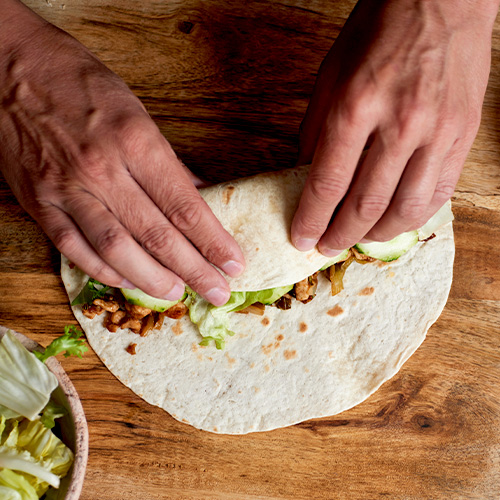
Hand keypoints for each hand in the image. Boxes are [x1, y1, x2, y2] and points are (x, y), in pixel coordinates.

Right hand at [0, 1, 244, 304]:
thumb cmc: (78, 81)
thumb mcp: (136, 110)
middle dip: (194, 270)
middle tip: (217, 292)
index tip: (234, 263)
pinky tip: (126, 282)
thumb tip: (199, 194)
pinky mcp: (38, 201)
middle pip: (158, 235)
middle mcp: (103, 170)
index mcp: (136, 141)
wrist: (6, 64)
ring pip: (117, 249)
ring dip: (152, 279)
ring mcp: (67, 188)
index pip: (185, 206)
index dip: (213, 241)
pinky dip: (103, 270)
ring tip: (177, 294)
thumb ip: (168, 161)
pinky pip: (73, 248)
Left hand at [292, 0, 497, 254]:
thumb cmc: (380, 32)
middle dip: (340, 235)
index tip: (301, 239)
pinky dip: (412, 217)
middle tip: (326, 248)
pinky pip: (438, 194)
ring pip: (403, 209)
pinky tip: (393, 222)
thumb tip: (303, 173)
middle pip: (364, 204)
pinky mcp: (463, 137)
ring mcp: (436, 133)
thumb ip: (315, 130)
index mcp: (357, 105)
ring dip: (375, 235)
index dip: (310, 219)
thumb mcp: (331, 75)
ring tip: (357, 239)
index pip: (327, 182)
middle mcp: (399, 124)